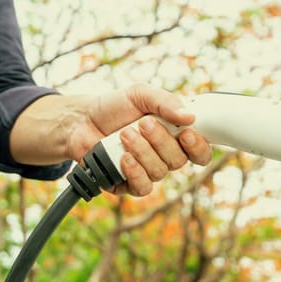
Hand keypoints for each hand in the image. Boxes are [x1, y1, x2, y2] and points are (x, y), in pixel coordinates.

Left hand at [67, 84, 211, 196]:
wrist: (80, 120)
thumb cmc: (114, 107)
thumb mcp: (140, 94)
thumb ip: (165, 101)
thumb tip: (190, 116)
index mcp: (174, 136)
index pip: (200, 151)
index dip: (199, 146)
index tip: (186, 133)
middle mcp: (164, 156)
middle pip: (179, 161)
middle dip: (161, 141)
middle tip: (142, 123)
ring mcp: (147, 172)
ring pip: (159, 172)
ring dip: (142, 151)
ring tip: (124, 134)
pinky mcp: (128, 184)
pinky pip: (142, 187)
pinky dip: (135, 172)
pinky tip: (124, 158)